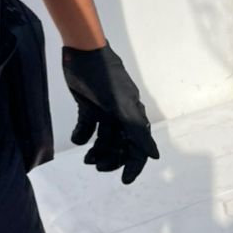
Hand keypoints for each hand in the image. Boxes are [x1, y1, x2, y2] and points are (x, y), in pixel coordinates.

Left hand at [62, 44, 158, 184]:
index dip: (133, 165)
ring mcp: (105, 110)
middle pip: (121, 145)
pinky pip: (88, 127)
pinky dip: (83, 136)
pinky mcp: (88, 105)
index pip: (138, 146)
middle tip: (95, 165)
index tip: (124, 181)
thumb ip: (135, 129)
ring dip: (97, 150)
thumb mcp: (119, 104)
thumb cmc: (102, 76)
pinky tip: (77, 138)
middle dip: (111, 158)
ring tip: (86, 159)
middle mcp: (121, 115)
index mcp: (132, 115)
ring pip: (105, 138)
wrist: (82, 51)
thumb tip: (155, 156)